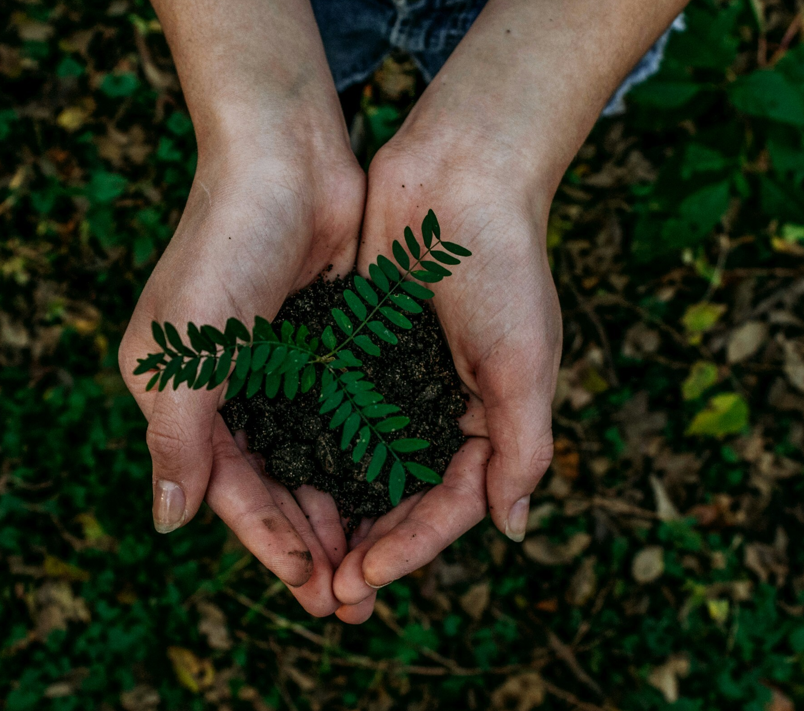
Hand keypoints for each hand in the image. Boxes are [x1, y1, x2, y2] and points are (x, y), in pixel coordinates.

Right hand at [118, 140, 364, 616]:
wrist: (285, 155)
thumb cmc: (225, 244)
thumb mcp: (187, 348)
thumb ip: (177, 437)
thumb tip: (167, 522)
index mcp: (176, 393)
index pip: (225, 486)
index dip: (267, 539)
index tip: (311, 585)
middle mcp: (223, 388)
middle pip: (269, 484)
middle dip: (307, 541)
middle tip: (350, 599)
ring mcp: (274, 369)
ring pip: (308, 460)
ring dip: (337, 511)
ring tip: (374, 563)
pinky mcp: (320, 347)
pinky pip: (340, 419)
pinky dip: (360, 459)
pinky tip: (390, 495)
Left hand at [332, 132, 562, 622]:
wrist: (458, 173)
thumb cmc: (503, 266)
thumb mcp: (523, 363)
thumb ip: (521, 448)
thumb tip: (512, 530)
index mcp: (489, 420)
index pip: (449, 505)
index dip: (410, 548)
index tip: (365, 578)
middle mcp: (440, 410)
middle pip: (401, 499)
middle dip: (368, 548)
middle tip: (328, 595)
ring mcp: (395, 383)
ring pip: (360, 467)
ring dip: (335, 514)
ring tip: (301, 560)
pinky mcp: (356, 351)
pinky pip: (331, 415)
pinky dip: (312, 452)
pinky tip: (280, 483)